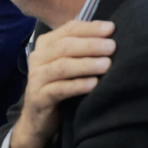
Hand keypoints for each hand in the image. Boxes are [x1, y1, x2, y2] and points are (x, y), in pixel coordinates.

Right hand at [9, 20, 115, 147]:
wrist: (38, 119)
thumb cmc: (59, 86)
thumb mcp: (67, 63)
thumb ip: (81, 48)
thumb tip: (110, 33)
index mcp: (45, 45)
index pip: (68, 30)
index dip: (90, 28)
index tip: (111, 28)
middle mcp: (38, 58)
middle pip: (65, 46)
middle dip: (90, 45)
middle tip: (112, 47)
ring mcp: (36, 78)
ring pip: (62, 67)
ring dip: (86, 64)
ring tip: (107, 64)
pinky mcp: (39, 98)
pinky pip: (59, 89)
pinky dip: (77, 85)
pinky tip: (93, 84)